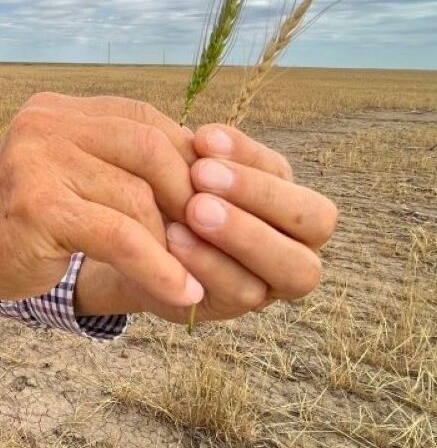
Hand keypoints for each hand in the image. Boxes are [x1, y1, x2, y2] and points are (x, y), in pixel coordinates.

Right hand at [0, 92, 202, 308]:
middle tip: (204, 237)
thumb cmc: (27, 224)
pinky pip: (120, 235)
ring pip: (137, 195)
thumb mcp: (71, 177)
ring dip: (170, 241)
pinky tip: (182, 291)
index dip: (183, 158)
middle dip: (184, 196)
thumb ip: (118, 162)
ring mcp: (36, 159)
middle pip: (147, 147)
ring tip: (187, 271)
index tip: (206, 200)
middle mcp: (43, 122)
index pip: (141, 117)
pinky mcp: (38, 205)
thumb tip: (207, 170)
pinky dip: (158, 267)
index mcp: (56, 110)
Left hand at [152, 124, 335, 322]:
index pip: (288, 173)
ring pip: (293, 266)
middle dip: (258, 194)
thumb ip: (204, 158)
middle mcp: (297, 242)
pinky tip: (175, 239)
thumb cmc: (172, 199)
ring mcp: (275, 282)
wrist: (133, 248)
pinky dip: (210, 263)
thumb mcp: (186, 173)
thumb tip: (206, 139)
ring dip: (243, 233)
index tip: (203, 139)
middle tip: (202, 174)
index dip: (249, 155)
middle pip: (315, 221)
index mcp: (286, 198)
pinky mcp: (238, 308)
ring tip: (194, 210)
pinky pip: (241, 291)